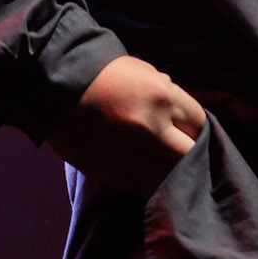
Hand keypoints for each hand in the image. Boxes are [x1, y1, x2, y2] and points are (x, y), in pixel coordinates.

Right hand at [45, 54, 206, 194]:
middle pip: (190, 156)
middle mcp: (152, 129)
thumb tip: (183, 116)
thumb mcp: (145, 72)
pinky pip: (140, 187)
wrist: (57, 84)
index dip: (199, 130)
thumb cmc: (104, 72)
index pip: (200, 124)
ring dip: (171, 176)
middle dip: (191, 156)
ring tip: (169, 172)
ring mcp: (131, 155)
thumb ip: (168, 94)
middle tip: (186, 156)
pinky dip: (147, 183)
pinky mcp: (111, 173)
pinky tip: (146, 176)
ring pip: (167, 179)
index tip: (193, 133)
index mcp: (163, 97)